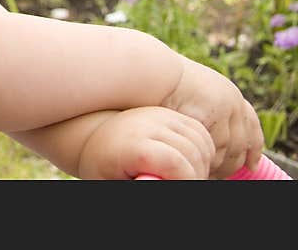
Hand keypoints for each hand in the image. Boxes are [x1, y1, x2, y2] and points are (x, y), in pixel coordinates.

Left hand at [77, 107, 214, 179]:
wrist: (95, 137)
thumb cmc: (104, 167)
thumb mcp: (114, 181)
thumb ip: (141, 183)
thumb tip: (153, 180)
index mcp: (134, 143)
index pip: (175, 162)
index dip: (184, 179)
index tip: (177, 185)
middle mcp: (150, 123)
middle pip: (192, 153)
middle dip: (195, 174)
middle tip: (181, 182)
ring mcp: (162, 114)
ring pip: (201, 142)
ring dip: (201, 163)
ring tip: (183, 175)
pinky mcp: (171, 113)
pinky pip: (200, 133)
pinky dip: (202, 150)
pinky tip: (189, 162)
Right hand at [162, 56, 263, 178]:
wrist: (152, 72)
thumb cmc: (163, 83)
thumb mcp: (193, 95)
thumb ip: (204, 110)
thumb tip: (209, 133)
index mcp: (229, 94)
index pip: (251, 125)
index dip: (254, 148)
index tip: (253, 165)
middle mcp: (232, 101)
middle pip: (242, 142)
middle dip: (235, 163)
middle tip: (223, 177)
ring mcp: (223, 109)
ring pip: (229, 150)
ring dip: (220, 166)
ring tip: (208, 176)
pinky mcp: (210, 117)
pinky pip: (212, 149)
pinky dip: (207, 162)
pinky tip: (198, 168)